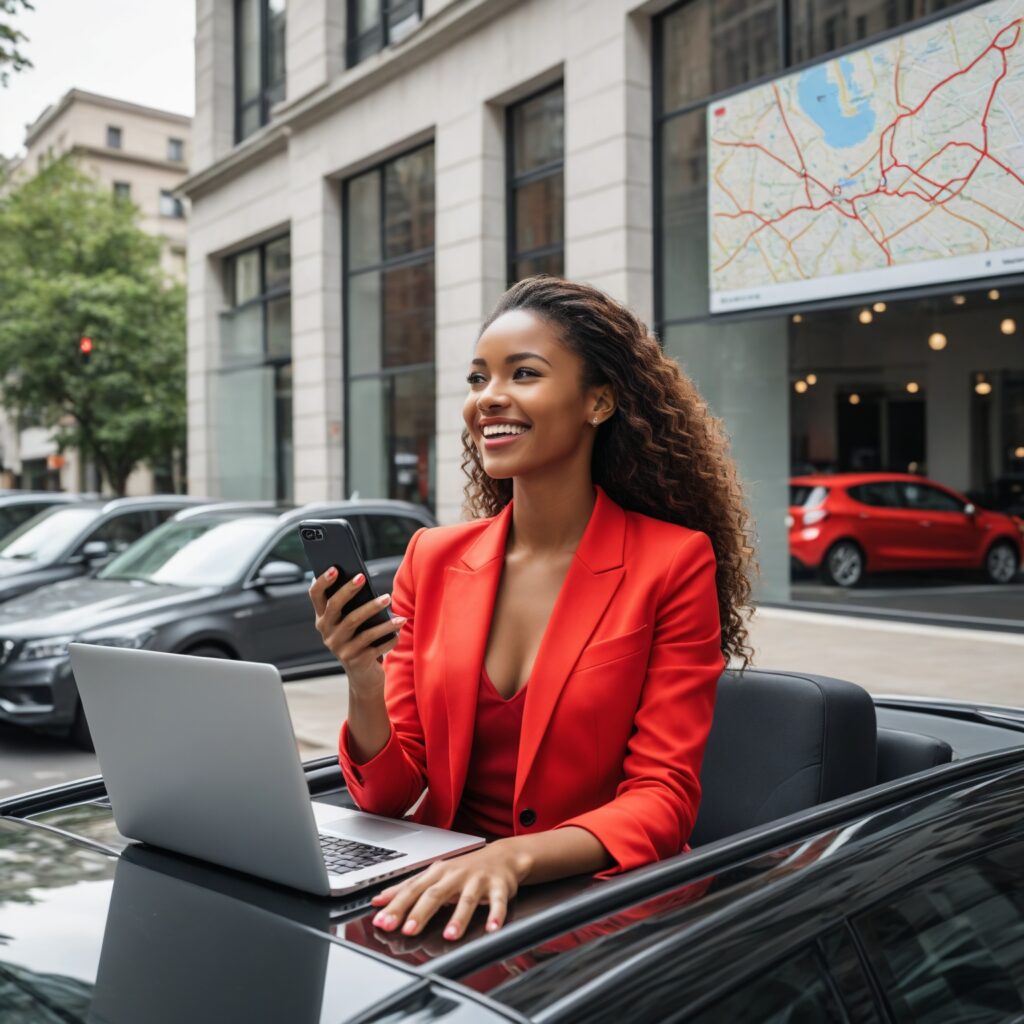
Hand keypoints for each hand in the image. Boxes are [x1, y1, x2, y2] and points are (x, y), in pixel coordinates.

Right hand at [308, 568, 405, 687]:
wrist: (364, 676)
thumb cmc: (361, 639)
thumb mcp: (353, 623)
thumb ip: (354, 605)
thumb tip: (363, 580)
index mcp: (323, 619)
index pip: (316, 596)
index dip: (323, 581)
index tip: (335, 568)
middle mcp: (327, 633)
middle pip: (335, 607)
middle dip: (348, 590)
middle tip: (363, 577)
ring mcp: (340, 648)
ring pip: (355, 623)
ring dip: (373, 610)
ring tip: (388, 600)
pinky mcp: (355, 661)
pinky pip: (374, 643)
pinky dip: (388, 634)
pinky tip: (399, 627)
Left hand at [369, 840, 533, 940]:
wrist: (501, 856)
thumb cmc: (463, 870)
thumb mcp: (434, 875)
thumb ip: (406, 889)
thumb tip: (378, 901)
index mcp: (437, 873)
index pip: (412, 890)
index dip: (397, 906)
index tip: (383, 921)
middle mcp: (455, 875)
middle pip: (435, 894)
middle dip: (421, 912)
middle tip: (408, 930)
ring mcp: (477, 881)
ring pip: (467, 900)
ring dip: (458, 918)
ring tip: (450, 935)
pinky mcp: (499, 887)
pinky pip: (498, 902)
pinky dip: (496, 915)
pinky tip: (492, 928)